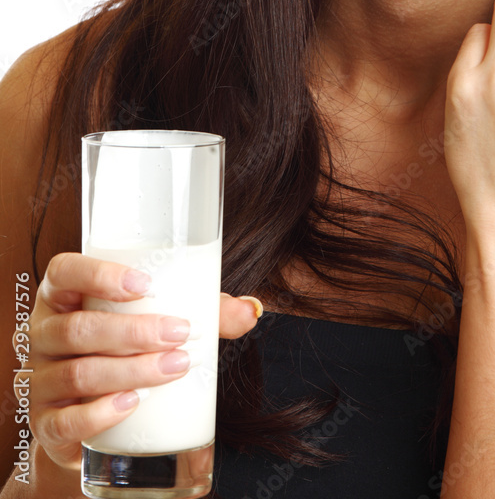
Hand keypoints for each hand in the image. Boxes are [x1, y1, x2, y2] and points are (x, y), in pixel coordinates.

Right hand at [17, 252, 260, 471]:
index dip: (99, 274)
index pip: (66, 271)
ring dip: (130, 371)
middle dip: (134, 332)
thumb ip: (204, 310)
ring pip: (78, 373)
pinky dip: (98, 414)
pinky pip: (65, 421)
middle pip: (78, 328)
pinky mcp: (46, 423)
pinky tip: (131, 404)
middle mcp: (43, 332)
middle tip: (181, 333)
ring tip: (175, 367)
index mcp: (63, 293)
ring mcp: (40, 379)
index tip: (146, 284)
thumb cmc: (125, 344)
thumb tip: (253, 309)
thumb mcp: (157, 317)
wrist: (93, 408)